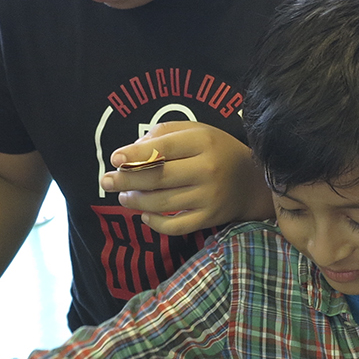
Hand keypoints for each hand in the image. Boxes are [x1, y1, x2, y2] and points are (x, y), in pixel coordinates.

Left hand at [99, 124, 273, 235]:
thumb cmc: (216, 151)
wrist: (252, 182)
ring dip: (136, 201)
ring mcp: (210, 197)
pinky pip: (176, 226)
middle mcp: (208, 169)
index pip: (163, 149)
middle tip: (106, 181)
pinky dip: (155, 223)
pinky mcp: (210, 218)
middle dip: (126, 180)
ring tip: (123, 197)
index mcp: (203, 142)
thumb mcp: (196, 131)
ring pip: (163, 202)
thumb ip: (164, 135)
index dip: (136, 155)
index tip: (115, 159)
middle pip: (158, 176)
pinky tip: (145, 215)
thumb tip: (131, 152)